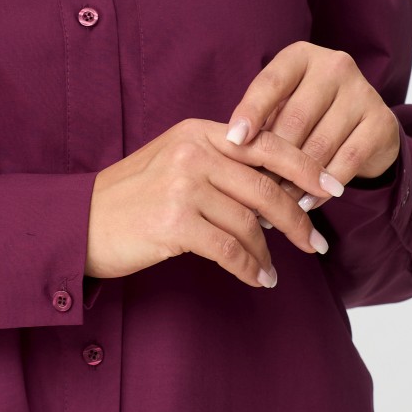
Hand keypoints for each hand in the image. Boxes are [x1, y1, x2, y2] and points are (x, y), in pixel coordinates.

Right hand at [84, 116, 333, 291]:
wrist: (78, 223)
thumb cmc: (130, 199)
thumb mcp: (174, 164)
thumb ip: (220, 166)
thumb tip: (275, 191)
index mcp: (199, 132)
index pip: (268, 144)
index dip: (306, 168)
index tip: (333, 190)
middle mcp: (194, 153)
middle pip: (266, 187)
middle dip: (298, 219)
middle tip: (317, 243)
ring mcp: (183, 186)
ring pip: (250, 222)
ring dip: (269, 252)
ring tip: (275, 271)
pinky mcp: (174, 222)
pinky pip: (229, 249)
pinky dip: (249, 268)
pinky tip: (257, 279)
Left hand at [223, 42, 400, 208]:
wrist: (364, 130)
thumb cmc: (307, 118)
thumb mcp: (280, 110)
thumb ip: (261, 123)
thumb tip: (234, 151)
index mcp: (301, 57)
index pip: (271, 82)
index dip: (250, 112)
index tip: (233, 141)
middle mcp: (335, 66)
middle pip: (295, 118)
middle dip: (272, 159)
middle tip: (254, 189)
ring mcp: (362, 92)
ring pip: (319, 144)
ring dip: (296, 180)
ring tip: (276, 203)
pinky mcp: (382, 122)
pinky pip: (346, 161)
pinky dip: (324, 187)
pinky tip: (308, 203)